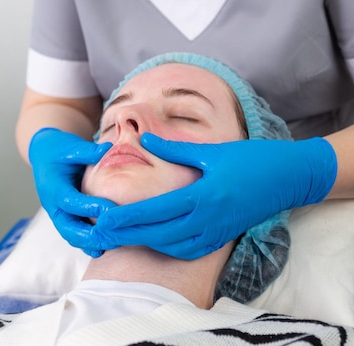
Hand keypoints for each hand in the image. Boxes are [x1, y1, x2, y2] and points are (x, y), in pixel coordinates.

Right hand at [29, 128, 114, 256]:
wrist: (45, 155)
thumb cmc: (59, 150)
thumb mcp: (71, 147)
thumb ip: (87, 151)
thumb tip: (107, 148)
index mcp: (52, 186)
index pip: (69, 201)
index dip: (88, 207)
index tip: (109, 209)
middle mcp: (52, 204)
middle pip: (66, 226)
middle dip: (88, 235)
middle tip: (112, 236)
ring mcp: (57, 213)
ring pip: (70, 234)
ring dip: (89, 243)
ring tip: (112, 244)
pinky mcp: (64, 217)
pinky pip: (73, 234)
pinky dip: (86, 243)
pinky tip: (104, 248)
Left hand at [94, 133, 336, 258]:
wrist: (288, 177)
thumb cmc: (251, 159)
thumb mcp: (212, 150)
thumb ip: (175, 148)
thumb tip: (144, 139)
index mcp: (203, 196)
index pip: (156, 211)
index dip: (127, 217)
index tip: (103, 219)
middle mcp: (208, 220)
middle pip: (159, 234)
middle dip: (127, 235)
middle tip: (99, 234)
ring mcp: (216, 232)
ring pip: (172, 246)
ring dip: (145, 243)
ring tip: (120, 237)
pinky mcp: (223, 237)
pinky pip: (190, 250)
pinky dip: (169, 248)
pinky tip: (155, 241)